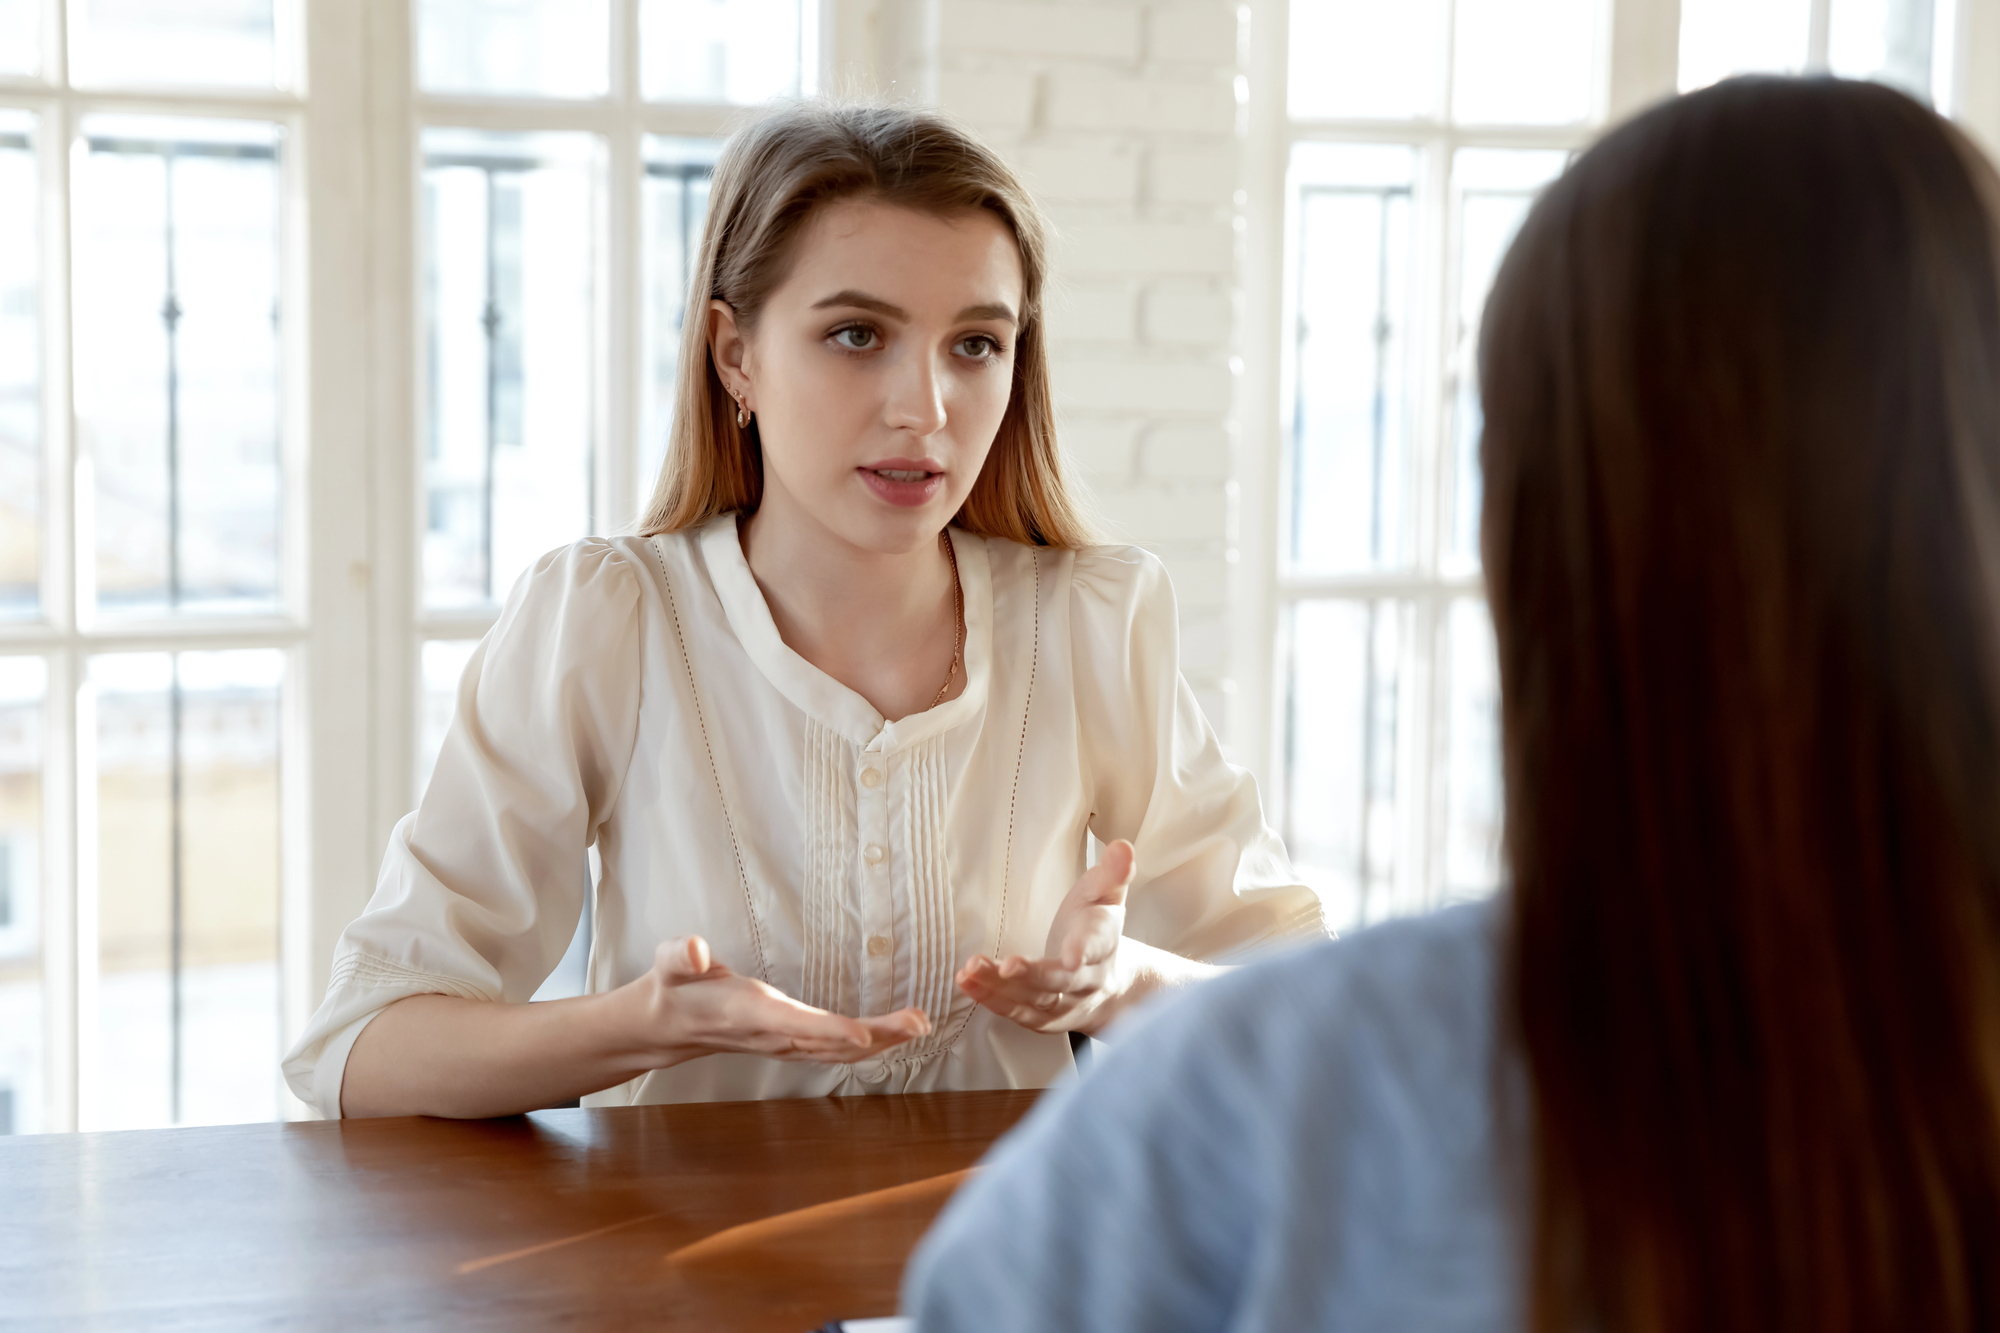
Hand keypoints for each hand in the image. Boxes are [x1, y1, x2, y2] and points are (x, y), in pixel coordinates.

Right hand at [640, 935, 929, 1064]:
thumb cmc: (675, 987)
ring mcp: (784, 1044)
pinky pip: (835, 1051)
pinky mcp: (791, 1044)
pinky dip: (868, 1046)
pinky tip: (894, 1036)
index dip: (827, 1031)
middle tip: (919, 1022)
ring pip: (839, 1052)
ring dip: (882, 1042)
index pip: (792, 1024)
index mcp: (749, 1013)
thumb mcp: (670, 964)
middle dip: (877, 1036)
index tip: (863, 1034)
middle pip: (830, 1043)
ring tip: (920, 1025)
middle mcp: (772, 1035)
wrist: (668, 1024)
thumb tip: (695, 950)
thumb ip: (681, 956)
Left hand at [955, 839, 1136, 1035]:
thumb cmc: (1098, 929)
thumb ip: (1113, 874)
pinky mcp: (1046, 1020)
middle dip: (1032, 975)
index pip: (1097, 946)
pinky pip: (1018, 1014)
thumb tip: (1122, 847)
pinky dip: (992, 1000)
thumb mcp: (1108, 897)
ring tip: (971, 969)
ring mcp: (1067, 1005)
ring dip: (1002, 988)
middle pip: (1061, 981)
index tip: (1071, 955)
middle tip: (1005, 965)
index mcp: (1104, 943)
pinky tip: (967, 983)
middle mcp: (1088, 980)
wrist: (1114, 984)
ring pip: (1035, 1001)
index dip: (1084, 949)